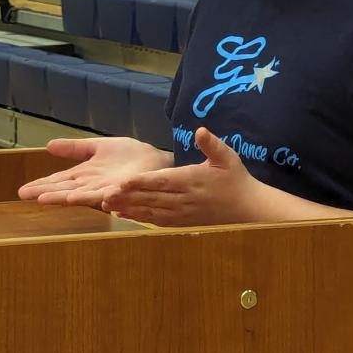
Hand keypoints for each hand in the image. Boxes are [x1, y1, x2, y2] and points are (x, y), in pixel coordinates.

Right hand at [18, 137, 171, 207]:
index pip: (59, 180)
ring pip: (79, 195)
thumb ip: (75, 148)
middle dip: (44, 192)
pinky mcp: (120, 190)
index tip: (22, 190)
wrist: (156, 160)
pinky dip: (89, 197)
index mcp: (85, 175)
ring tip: (43, 198)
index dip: (41, 184)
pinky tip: (75, 198)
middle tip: (24, 196)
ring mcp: (105, 189)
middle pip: (64, 189)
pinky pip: (103, 195)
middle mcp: (91, 185)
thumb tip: (49, 145)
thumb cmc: (130, 156)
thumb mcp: (97, 147)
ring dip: (62, 197)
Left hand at [102, 127, 260, 226]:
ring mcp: (182, 213)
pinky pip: (156, 221)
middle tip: (104, 194)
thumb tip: (200, 130)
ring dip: (128, 207)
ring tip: (107, 204)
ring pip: (150, 211)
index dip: (140, 182)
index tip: (121, 181)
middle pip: (150, 198)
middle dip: (127, 196)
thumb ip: (211, 144)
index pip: (161, 181)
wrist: (248, 210)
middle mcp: (184, 199)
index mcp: (191, 180)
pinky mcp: (182, 222)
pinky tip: (124, 214)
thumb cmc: (236, 180)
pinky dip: (139, 217)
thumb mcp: (227, 157)